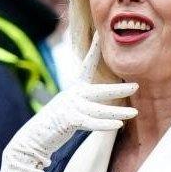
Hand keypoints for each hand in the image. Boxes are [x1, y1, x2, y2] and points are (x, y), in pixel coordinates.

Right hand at [16, 32, 137, 160]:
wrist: (34, 137)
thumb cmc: (53, 124)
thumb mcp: (69, 107)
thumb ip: (83, 102)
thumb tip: (98, 100)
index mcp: (74, 89)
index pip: (86, 66)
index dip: (94, 50)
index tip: (100, 34)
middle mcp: (72, 95)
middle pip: (99, 91)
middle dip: (119, 89)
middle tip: (136, 86)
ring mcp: (70, 107)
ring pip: (99, 109)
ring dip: (118, 112)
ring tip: (134, 113)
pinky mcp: (68, 120)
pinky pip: (91, 123)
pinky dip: (105, 124)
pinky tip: (118, 125)